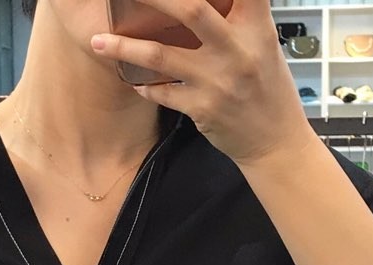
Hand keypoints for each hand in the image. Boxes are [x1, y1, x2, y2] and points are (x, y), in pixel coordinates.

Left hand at [90, 0, 316, 166]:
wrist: (274, 143)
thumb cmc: (267, 89)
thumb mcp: (263, 44)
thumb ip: (236, 18)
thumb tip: (196, 6)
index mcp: (257, 28)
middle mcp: (237, 51)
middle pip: (191, 9)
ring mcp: (217, 82)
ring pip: (161, 56)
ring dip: (124, 48)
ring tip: (97, 42)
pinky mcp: (202, 110)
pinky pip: (162, 93)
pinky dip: (145, 86)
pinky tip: (133, 82)